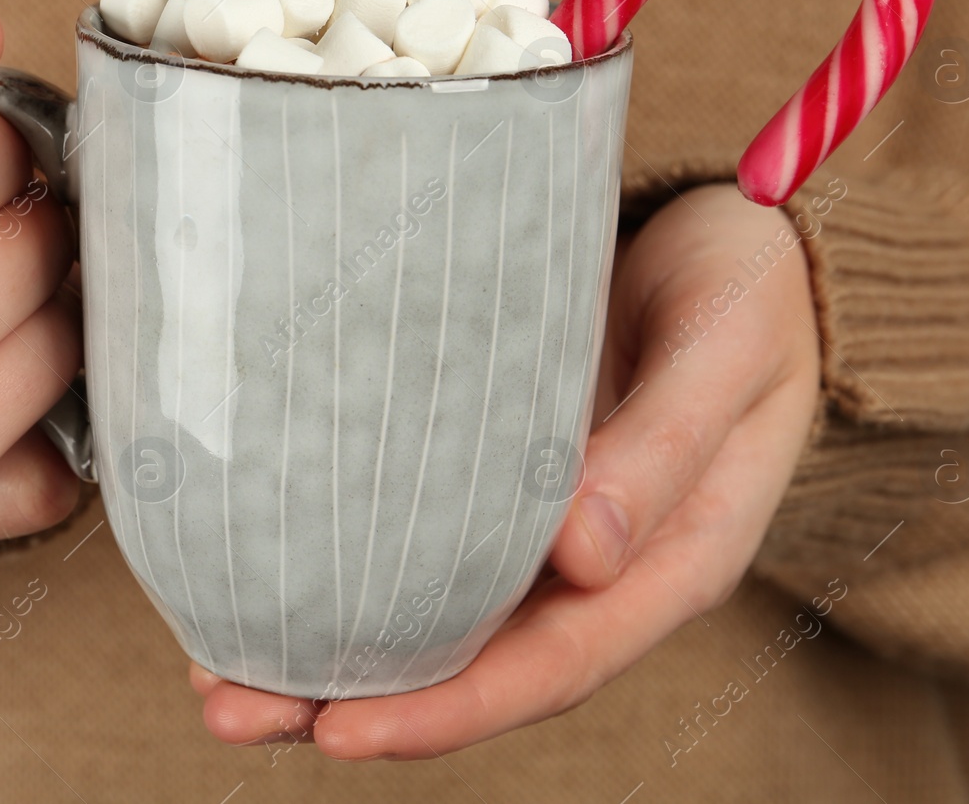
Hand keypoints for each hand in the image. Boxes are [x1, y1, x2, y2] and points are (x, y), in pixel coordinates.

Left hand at [190, 183, 821, 757]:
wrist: (746, 241)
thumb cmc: (747, 293)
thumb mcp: (725, 356)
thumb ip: (667, 448)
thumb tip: (586, 558)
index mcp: (671, 561)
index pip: (553, 665)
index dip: (449, 708)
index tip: (341, 727)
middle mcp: (605, 569)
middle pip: (477, 666)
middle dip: (357, 699)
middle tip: (231, 710)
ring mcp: (552, 529)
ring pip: (441, 620)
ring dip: (334, 656)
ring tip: (220, 677)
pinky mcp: (509, 479)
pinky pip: (431, 548)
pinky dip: (353, 572)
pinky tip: (274, 574)